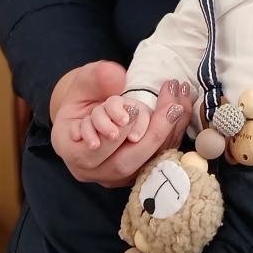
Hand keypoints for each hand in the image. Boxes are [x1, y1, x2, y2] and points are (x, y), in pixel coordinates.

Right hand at [50, 61, 194, 185]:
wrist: (86, 114)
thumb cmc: (82, 98)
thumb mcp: (82, 82)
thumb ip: (94, 78)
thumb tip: (116, 76)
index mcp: (71, 151)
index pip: (94, 152)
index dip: (116, 134)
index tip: (134, 109)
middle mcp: (93, 171)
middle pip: (124, 164)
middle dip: (150, 135)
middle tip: (171, 106)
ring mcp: (115, 176)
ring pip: (144, 164)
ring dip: (168, 132)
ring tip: (179, 100)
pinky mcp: (135, 171)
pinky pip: (157, 158)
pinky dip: (172, 133)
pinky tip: (181, 108)